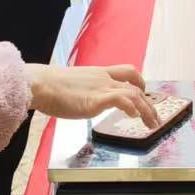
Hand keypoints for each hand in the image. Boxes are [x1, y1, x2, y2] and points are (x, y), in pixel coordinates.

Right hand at [27, 63, 159, 126]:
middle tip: (154, 116)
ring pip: (134, 94)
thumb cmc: (50, 86)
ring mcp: (101, 88)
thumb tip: (83, 100)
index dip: (140, 81)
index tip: (145, 92)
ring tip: (151, 123)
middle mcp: (103, 79)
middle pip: (136, 86)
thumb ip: (84, 91)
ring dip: (146, 110)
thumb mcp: (73, 85)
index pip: (127, 71)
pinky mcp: (96, 99)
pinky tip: (134, 117)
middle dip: (149, 103)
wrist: (40, 84)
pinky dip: (131, 107)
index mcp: (98, 74)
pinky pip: (121, 100)